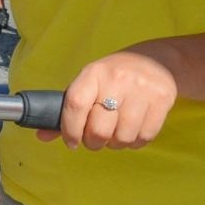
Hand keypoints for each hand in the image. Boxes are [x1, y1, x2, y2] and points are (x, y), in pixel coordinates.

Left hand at [37, 49, 177, 150]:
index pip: (75, 104)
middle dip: (94, 142)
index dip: (70, 129)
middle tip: (96, 139)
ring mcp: (141, 90)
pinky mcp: (162, 100)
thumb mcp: (89, 84)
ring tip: (115, 134)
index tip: (71, 142)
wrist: (156, 60)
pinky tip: (132, 132)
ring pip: (123, 137)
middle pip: (99, 128)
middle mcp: (117, 79)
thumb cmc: (114, 76)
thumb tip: (41, 135)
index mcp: (93, 73)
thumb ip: (68, 110)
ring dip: (116, 144)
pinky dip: (135, 142)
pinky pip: (144, 137)